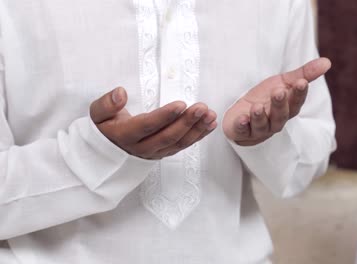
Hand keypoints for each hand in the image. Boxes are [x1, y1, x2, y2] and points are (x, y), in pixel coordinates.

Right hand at [90, 87, 217, 159]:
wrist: (106, 154)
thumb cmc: (104, 128)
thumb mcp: (97, 114)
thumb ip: (107, 104)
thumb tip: (120, 93)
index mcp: (125, 135)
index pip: (147, 126)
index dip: (164, 116)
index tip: (180, 104)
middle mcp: (142, 147)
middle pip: (168, 136)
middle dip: (187, 122)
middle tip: (202, 108)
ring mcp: (155, 152)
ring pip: (179, 143)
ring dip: (197, 129)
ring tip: (210, 115)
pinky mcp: (164, 152)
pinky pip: (183, 146)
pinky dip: (198, 135)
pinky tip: (209, 125)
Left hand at [223, 58, 330, 145]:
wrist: (242, 116)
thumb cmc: (265, 98)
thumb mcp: (283, 83)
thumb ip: (303, 74)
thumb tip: (327, 62)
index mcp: (287, 109)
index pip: (296, 102)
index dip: (299, 93)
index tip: (301, 82)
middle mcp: (275, 121)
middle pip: (280, 115)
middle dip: (279, 104)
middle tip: (279, 91)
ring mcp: (258, 128)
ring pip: (262, 124)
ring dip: (259, 116)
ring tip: (257, 107)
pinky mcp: (242, 131)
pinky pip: (242, 131)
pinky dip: (241, 126)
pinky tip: (241, 119)